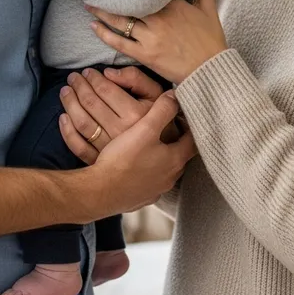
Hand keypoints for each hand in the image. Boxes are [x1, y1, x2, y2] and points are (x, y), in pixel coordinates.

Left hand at [59, 66, 180, 163]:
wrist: (164, 157)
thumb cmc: (160, 122)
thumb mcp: (156, 95)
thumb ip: (136, 79)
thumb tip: (109, 73)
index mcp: (136, 114)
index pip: (106, 91)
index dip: (94, 78)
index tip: (88, 71)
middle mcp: (121, 132)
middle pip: (91, 104)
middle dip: (79, 87)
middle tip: (73, 77)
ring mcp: (109, 149)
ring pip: (82, 123)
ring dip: (70, 104)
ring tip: (65, 91)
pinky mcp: (101, 162)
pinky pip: (78, 146)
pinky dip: (67, 131)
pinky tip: (63, 117)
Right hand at [81, 91, 195, 217]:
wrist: (100, 192)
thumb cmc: (123, 160)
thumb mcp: (145, 129)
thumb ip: (162, 110)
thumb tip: (174, 96)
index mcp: (175, 160)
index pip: (193, 140)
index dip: (191, 126)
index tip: (186, 117)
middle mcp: (170, 178)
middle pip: (180, 155)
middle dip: (176, 141)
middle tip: (170, 127)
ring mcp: (156, 190)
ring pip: (165, 169)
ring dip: (162, 157)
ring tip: (153, 144)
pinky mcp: (141, 198)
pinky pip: (150, 181)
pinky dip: (148, 171)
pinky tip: (137, 164)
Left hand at [86, 0, 227, 83]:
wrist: (212, 70)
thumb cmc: (211, 38)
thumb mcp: (207, 5)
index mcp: (173, 3)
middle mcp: (159, 18)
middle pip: (128, 2)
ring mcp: (151, 37)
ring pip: (121, 21)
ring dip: (101, 12)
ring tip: (88, 2)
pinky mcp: (146, 55)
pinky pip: (120, 43)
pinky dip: (104, 35)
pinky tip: (93, 27)